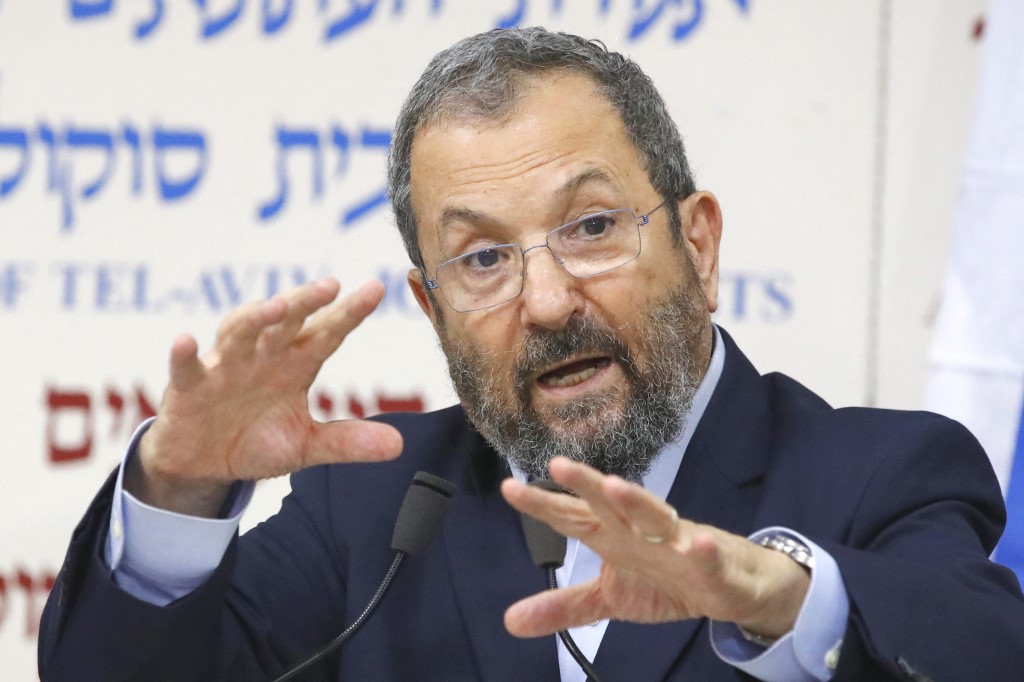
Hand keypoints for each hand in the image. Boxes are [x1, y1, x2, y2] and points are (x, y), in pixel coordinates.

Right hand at [127, 278, 402, 516]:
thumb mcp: (306, 446)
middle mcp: (262, 357)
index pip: (327, 334)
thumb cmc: (256, 442)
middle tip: (330, 285)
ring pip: (239, 332)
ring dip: (255, 317)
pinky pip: (185, 367)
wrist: (203, 465)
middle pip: (286, 322)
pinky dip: (183, 354)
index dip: (349, 313)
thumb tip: (398, 445)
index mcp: (294, 365)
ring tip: (275, 307)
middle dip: (306, 302)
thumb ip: (348, 442)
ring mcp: (224, 367)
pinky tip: (186, 340)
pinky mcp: (188, 387)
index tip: (376, 288)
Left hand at [500, 457, 808, 638]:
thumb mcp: (608, 598)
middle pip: (609, 505)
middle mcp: (641, 531)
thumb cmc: (665, 578)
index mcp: (613, 536)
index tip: (509, 488)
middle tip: (559, 466)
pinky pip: (709, 556)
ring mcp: (678, 543)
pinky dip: (704, 550)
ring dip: (636, 501)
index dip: (542, 504)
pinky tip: (698, 543)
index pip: (572, 517)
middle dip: (585, 485)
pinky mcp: (714, 566)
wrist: (731, 585)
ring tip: (613, 487)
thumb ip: (563, 606)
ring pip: (656, 516)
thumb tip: (509, 621)